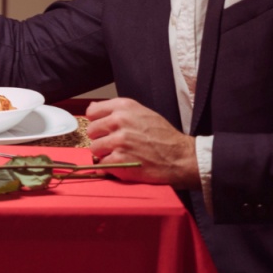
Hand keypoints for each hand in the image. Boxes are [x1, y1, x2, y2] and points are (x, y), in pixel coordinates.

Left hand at [83, 97, 199, 189]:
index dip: (98, 122)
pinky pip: (102, 163)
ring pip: (94, 148)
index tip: (105, 129)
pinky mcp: (119, 160)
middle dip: (101, 139)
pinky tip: (125, 164)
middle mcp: (119, 121)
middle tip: (116, 144)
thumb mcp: (143, 113)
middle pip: (91, 131)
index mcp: (124, 107)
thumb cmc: (163, 136)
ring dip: (105, 154)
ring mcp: (118, 141)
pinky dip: (111, 166)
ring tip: (122, 154)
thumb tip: (92, 108)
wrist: (180, 157)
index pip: (92, 111)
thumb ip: (118, 110)